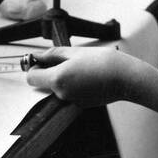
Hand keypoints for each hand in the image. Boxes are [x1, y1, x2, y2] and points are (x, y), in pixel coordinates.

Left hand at [26, 46, 140, 107]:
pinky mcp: (82, 105)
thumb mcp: (75, 52)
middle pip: (43, 84)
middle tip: (63, 60)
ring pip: (57, 88)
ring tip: (80, 66)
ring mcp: (72, 101)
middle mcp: (61, 94)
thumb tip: (38, 56)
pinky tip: (87, 76)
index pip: (31, 77)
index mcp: (57, 79)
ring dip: (62, 78)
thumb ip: (53, 55)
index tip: (42, 60)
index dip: (34, 67)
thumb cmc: (103, 62)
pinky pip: (70, 93)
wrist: (126, 78)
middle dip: (48, 72)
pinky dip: (74, 85)